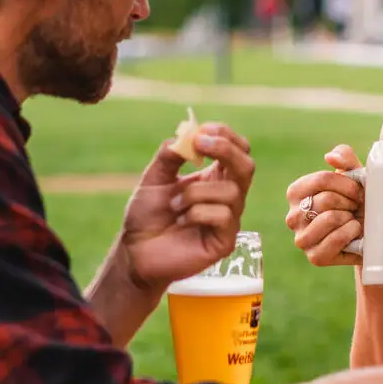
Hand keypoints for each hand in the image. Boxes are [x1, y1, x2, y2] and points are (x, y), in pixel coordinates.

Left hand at [116, 123, 255, 292]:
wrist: (135, 251)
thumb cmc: (147, 215)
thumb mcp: (154, 177)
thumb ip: (170, 155)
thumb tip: (188, 134)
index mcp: (214, 177)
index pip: (237, 150)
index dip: (225, 136)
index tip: (201, 132)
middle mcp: (226, 196)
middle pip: (247, 166)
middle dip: (226, 150)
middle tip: (199, 145)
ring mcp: (228, 219)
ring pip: (230, 191)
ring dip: (196, 192)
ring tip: (174, 205)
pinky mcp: (225, 241)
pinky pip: (224, 216)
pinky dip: (197, 212)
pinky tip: (181, 221)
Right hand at [284, 144, 364, 266]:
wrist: (370, 232)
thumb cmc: (358, 199)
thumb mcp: (353, 174)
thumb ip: (343, 157)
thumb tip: (330, 158)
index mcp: (296, 192)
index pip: (321, 180)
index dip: (347, 184)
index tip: (358, 191)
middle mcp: (292, 216)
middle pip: (327, 199)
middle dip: (350, 202)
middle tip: (356, 208)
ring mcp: (302, 239)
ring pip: (329, 219)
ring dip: (350, 218)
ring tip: (353, 220)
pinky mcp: (315, 257)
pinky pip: (334, 240)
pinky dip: (350, 234)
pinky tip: (354, 234)